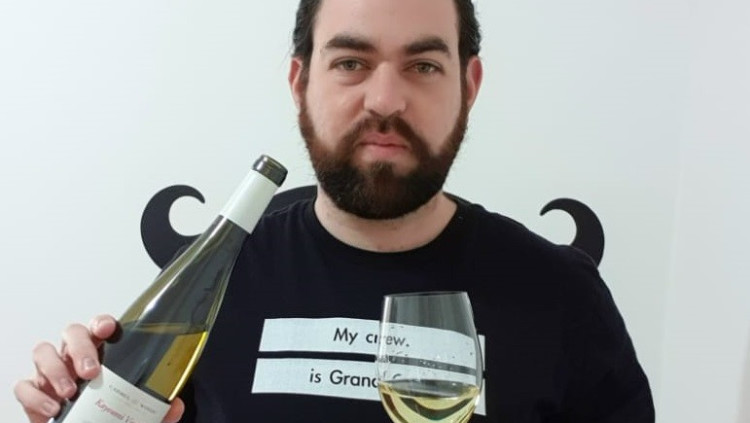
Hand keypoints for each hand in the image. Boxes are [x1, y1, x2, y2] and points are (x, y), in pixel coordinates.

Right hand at [13, 315, 184, 422]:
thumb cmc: (108, 411)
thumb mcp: (137, 410)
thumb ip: (156, 407)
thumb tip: (175, 406)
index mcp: (101, 351)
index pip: (100, 326)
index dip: (102, 323)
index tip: (109, 328)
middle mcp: (74, 355)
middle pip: (72, 333)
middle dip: (80, 348)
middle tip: (92, 371)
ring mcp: (51, 371)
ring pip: (44, 351)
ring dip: (55, 369)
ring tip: (71, 391)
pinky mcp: (34, 392)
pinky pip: (25, 384)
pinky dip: (35, 396)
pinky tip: (53, 408)